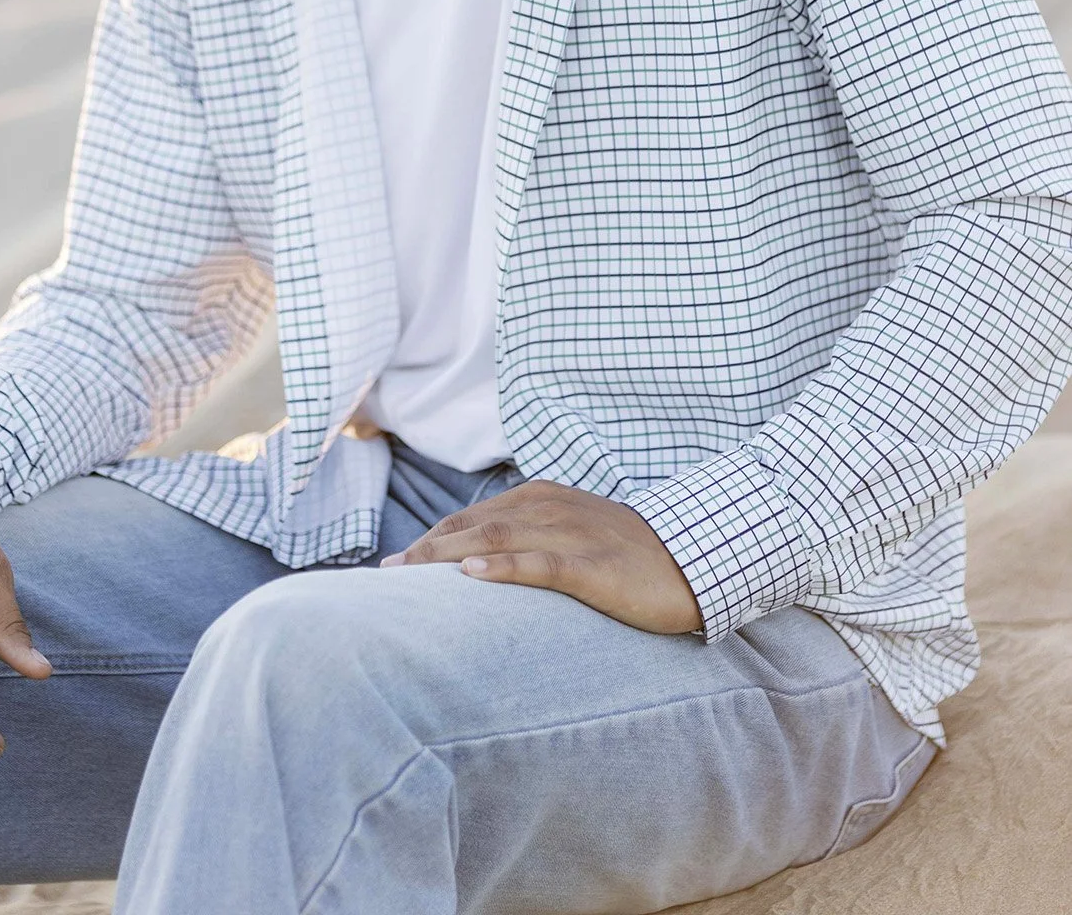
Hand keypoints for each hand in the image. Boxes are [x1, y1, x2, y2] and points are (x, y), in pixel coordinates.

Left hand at [381, 480, 702, 634]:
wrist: (691, 559)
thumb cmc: (626, 555)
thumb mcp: (570, 535)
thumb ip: (528, 540)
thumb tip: (476, 565)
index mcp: (540, 499)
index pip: (470, 518)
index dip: (429, 540)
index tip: (393, 566)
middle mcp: (549, 509)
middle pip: (472, 525)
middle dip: (424, 550)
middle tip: (385, 576)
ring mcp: (571, 535)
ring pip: (496, 539)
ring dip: (445, 556)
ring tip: (407, 575)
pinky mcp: (592, 566)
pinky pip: (540, 564)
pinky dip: (502, 566)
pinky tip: (471, 574)